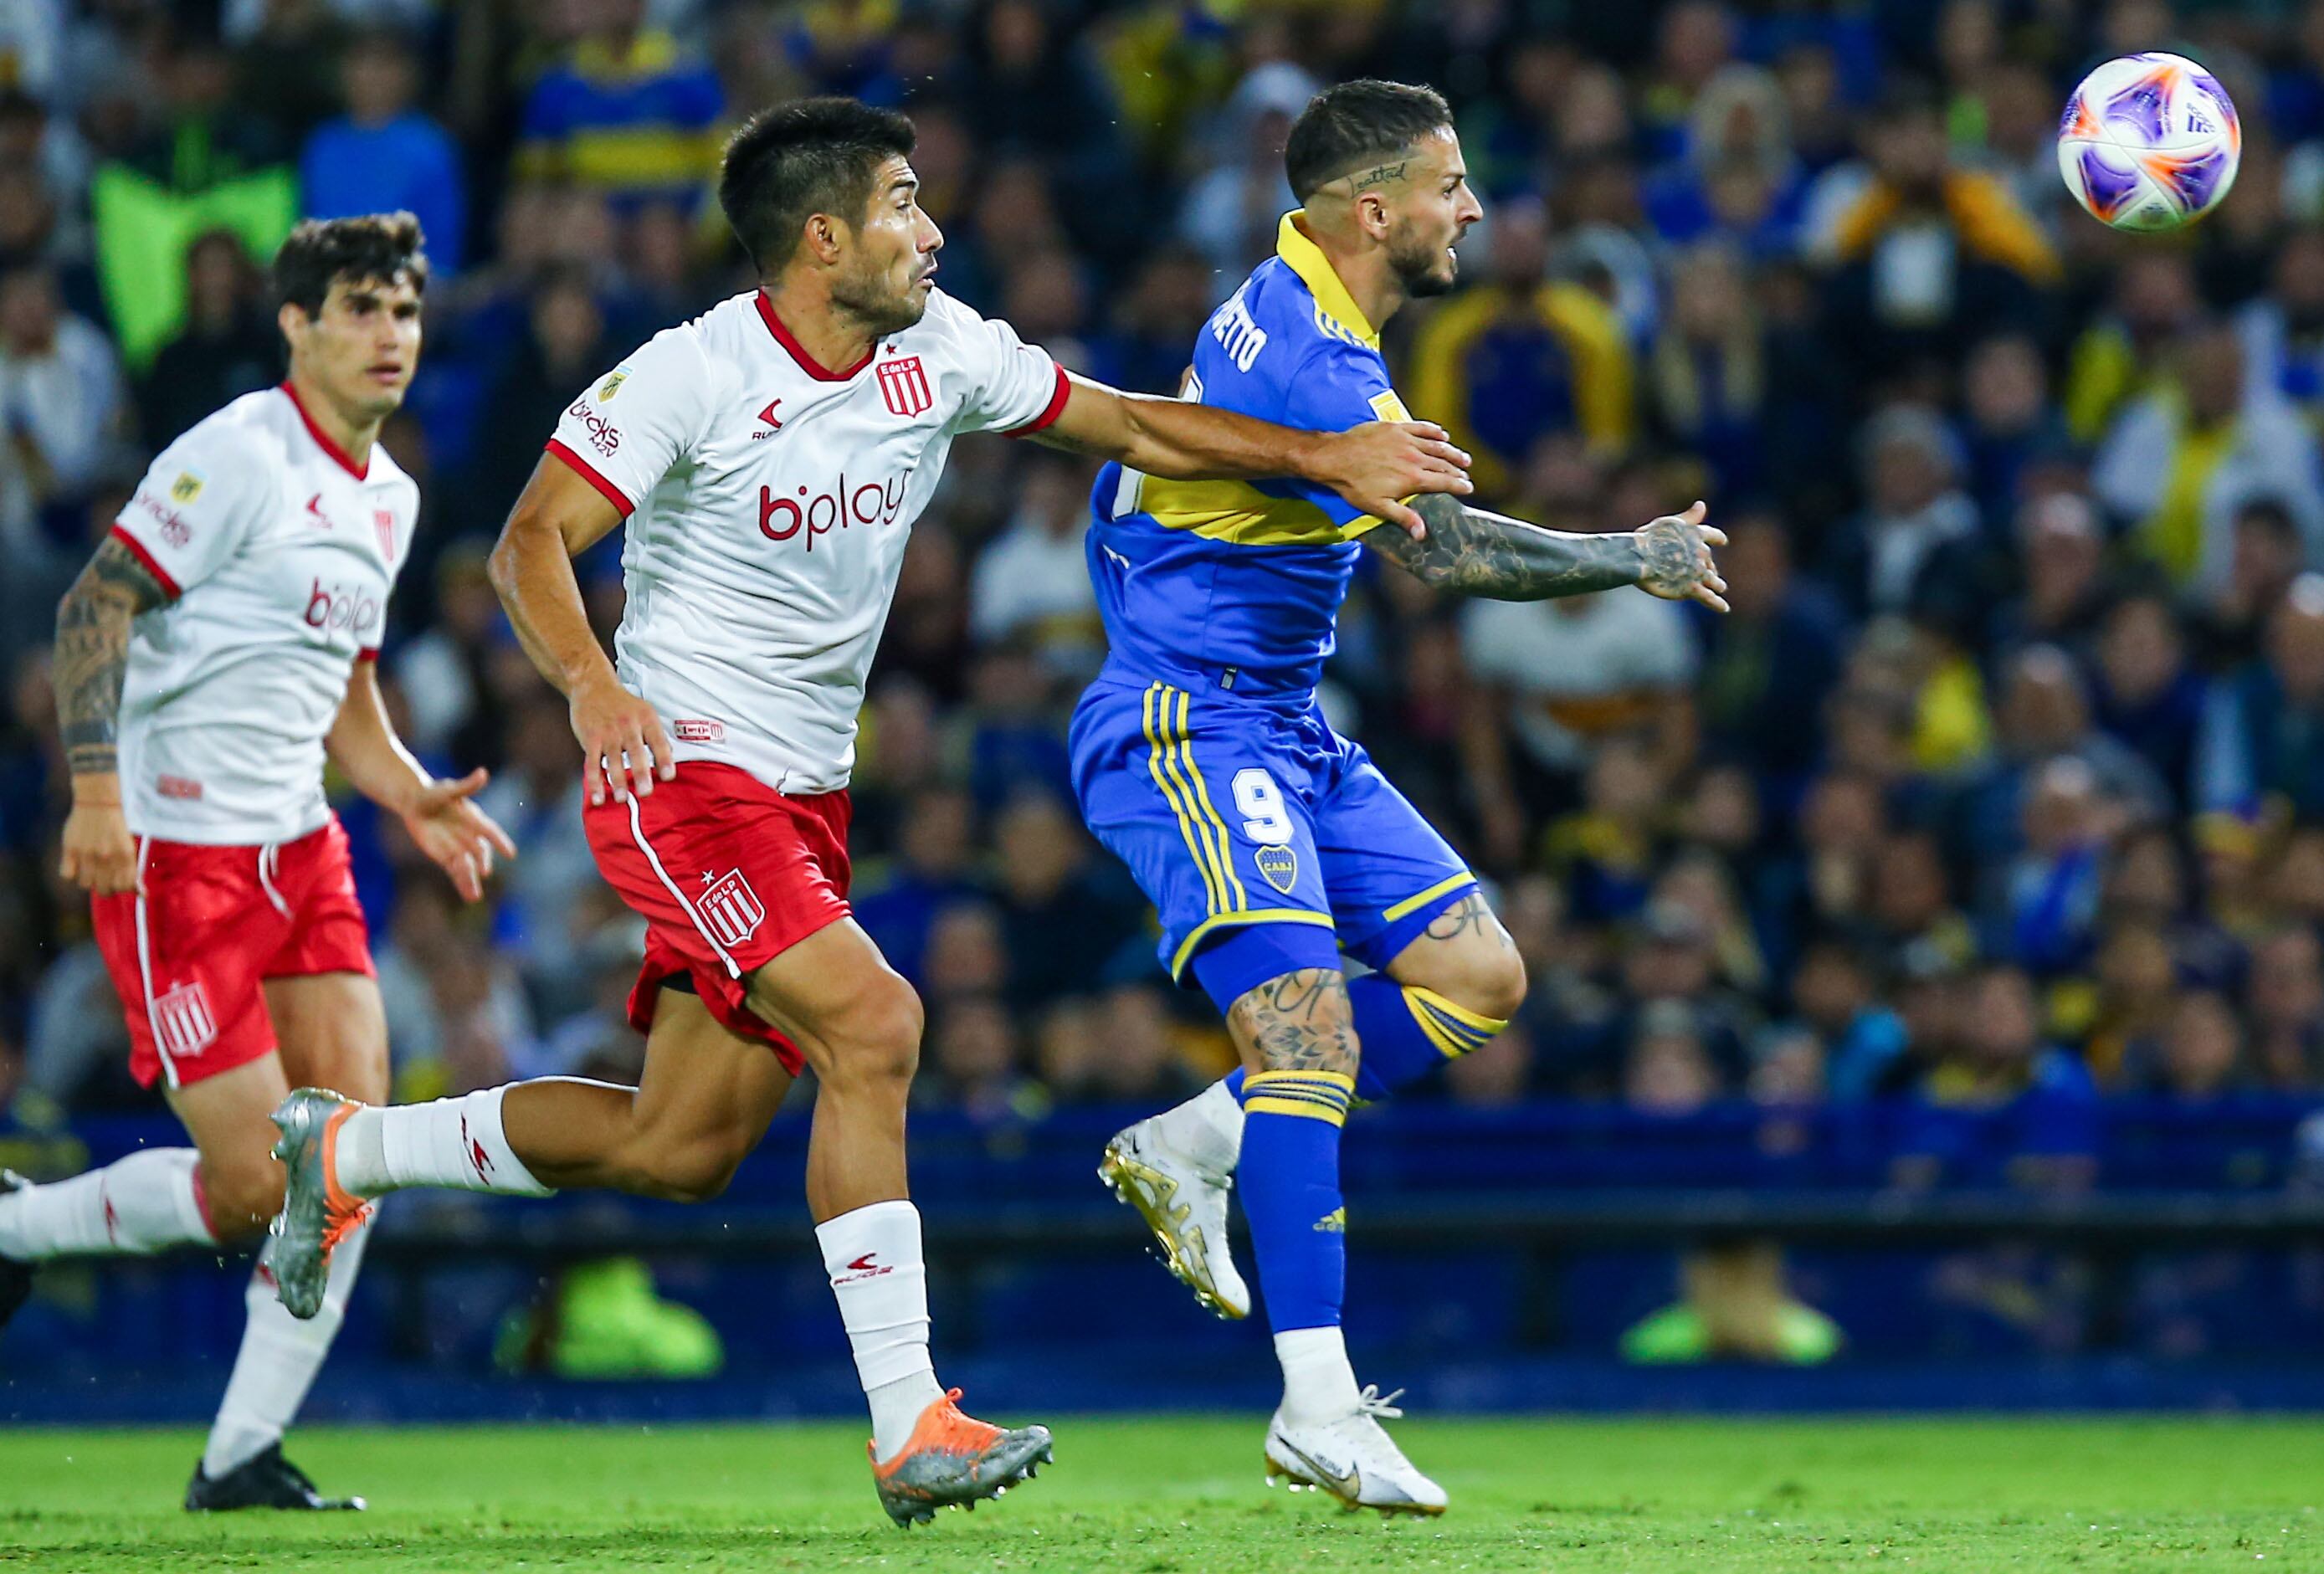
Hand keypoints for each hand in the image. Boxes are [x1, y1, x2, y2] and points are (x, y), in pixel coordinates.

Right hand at [59, 793, 135, 894]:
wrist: (98, 804)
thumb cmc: (115, 829)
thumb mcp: (128, 848)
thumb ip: (133, 872)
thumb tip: (143, 896)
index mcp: (126, 856)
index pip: (124, 887)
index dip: (120, 887)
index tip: (116, 880)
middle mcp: (108, 857)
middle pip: (104, 890)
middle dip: (104, 887)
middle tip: (102, 877)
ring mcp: (88, 854)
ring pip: (85, 885)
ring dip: (87, 880)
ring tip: (89, 868)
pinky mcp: (71, 849)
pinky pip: (67, 875)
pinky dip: (70, 873)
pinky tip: (75, 865)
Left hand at [401, 768, 518, 902]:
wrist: (416, 803)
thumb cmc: (433, 792)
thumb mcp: (447, 790)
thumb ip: (466, 786)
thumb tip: (483, 773)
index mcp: (474, 819)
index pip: (490, 831)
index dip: (500, 842)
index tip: (511, 854)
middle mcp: (470, 835)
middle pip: (479, 852)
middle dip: (482, 863)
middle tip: (485, 872)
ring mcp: (459, 847)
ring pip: (468, 866)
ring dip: (471, 880)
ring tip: (474, 896)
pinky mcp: (446, 856)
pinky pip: (456, 871)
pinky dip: (462, 882)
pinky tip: (469, 894)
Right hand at [571, 671, 675, 805]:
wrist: (592, 686)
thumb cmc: (622, 703)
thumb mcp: (645, 712)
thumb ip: (655, 735)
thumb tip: (668, 758)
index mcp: (646, 719)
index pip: (658, 741)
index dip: (664, 759)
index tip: (669, 776)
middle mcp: (628, 725)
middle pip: (636, 752)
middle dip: (640, 773)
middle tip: (645, 792)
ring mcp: (608, 732)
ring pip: (613, 760)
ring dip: (617, 781)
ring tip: (621, 799)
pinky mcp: (590, 739)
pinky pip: (592, 764)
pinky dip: (595, 782)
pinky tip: (598, 797)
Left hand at [1310, 421, 1470, 537]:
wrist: (1335, 458)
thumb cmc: (1354, 486)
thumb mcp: (1378, 507)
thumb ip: (1403, 517)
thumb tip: (1422, 534)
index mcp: (1412, 479)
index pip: (1444, 482)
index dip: (1459, 485)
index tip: (1468, 488)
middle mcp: (1414, 458)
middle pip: (1444, 464)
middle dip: (1458, 470)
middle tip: (1466, 474)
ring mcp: (1406, 441)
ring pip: (1437, 445)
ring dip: (1452, 451)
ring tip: (1463, 457)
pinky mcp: (1396, 428)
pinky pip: (1422, 427)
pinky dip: (1435, 431)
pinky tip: (1443, 434)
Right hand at [1634, 501, 1729, 611]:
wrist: (1639, 557)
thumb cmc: (1649, 538)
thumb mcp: (1669, 523)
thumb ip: (1688, 517)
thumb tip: (1702, 504)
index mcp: (1697, 535)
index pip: (1713, 536)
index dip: (1718, 539)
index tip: (1723, 541)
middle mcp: (1701, 553)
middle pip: (1710, 563)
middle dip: (1710, 568)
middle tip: (1710, 573)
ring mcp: (1697, 572)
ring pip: (1713, 581)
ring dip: (1717, 584)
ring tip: (1720, 587)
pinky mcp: (1691, 588)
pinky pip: (1709, 598)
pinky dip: (1718, 604)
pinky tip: (1724, 608)